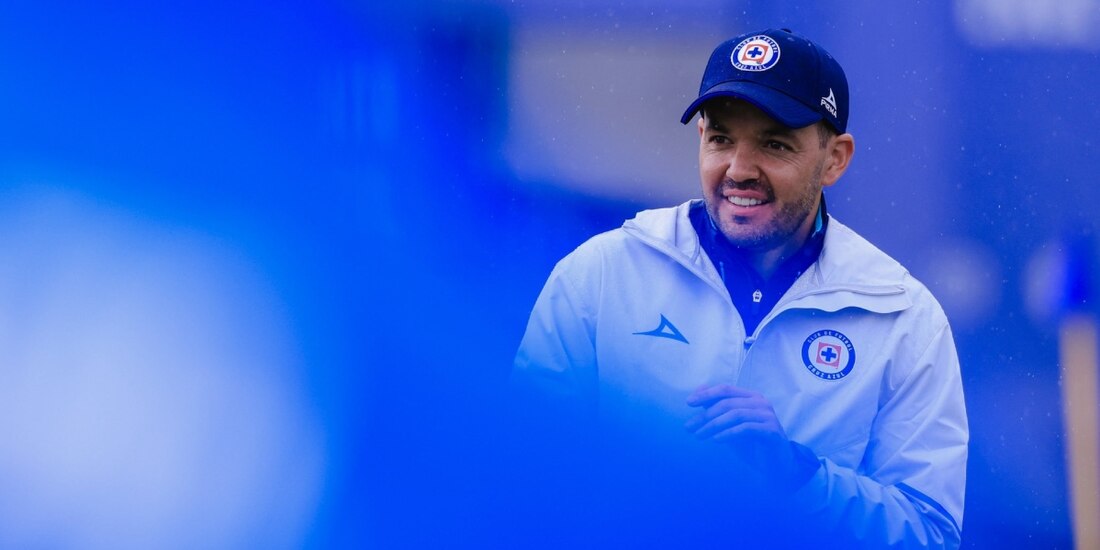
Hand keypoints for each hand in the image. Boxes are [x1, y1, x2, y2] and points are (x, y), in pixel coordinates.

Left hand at [685, 384, 818, 491]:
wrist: (775, 467)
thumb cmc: (751, 445)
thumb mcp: (729, 426)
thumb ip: (716, 409)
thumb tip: (698, 392)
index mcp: (751, 397)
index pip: (725, 389)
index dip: (706, 394)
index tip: (688, 403)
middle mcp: (761, 402)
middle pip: (727, 402)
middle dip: (705, 415)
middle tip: (689, 427)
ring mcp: (768, 416)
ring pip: (735, 414)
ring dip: (713, 425)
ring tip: (699, 436)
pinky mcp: (771, 431)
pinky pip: (746, 428)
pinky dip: (728, 433)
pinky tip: (715, 440)